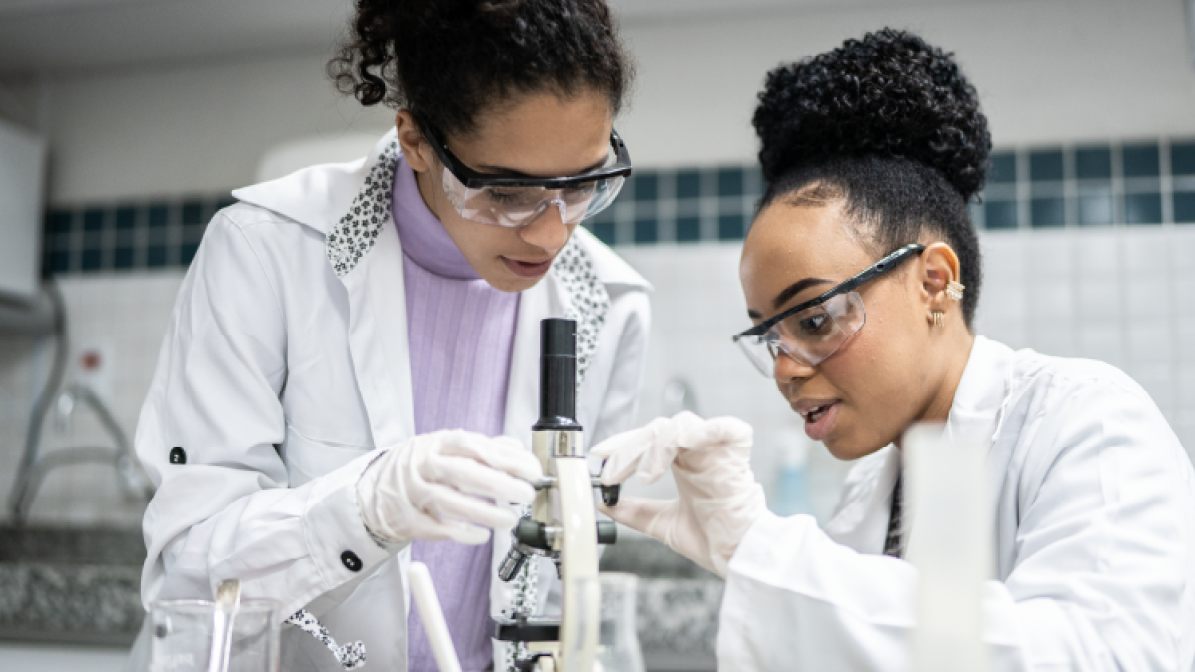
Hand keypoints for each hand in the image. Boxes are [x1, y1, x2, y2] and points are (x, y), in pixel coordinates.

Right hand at [357, 430, 541, 544]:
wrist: (374, 489)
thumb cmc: (420, 467)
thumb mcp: (447, 449)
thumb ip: (483, 449)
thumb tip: (516, 448)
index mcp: (439, 443)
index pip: (475, 446)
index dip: (505, 458)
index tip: (531, 469)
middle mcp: (423, 465)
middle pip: (462, 472)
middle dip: (498, 484)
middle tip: (525, 494)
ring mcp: (412, 491)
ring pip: (449, 502)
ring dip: (483, 512)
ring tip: (510, 520)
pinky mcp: (406, 518)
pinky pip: (434, 527)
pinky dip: (459, 532)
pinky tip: (481, 535)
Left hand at [592, 412, 766, 576]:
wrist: (738, 558)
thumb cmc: (714, 542)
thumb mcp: (663, 524)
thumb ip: (635, 512)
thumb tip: (605, 504)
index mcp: (684, 464)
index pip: (649, 438)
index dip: (623, 443)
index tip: (600, 456)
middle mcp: (699, 452)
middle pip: (659, 428)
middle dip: (630, 448)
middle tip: (613, 474)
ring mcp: (717, 451)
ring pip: (681, 425)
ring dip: (656, 446)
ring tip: (645, 476)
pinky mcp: (736, 455)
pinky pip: (723, 427)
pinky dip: (699, 431)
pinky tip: (680, 447)